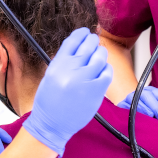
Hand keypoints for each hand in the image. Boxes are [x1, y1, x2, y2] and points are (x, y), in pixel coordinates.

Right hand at [23, 28, 112, 156]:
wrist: (51, 125)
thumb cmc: (50, 102)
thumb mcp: (50, 75)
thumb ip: (64, 61)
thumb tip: (78, 47)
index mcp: (58, 64)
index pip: (73, 40)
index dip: (81, 33)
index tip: (85, 32)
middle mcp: (71, 70)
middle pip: (88, 45)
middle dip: (93, 41)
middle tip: (94, 42)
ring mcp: (85, 80)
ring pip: (100, 57)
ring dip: (101, 54)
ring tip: (99, 56)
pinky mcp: (96, 91)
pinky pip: (107, 72)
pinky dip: (106, 69)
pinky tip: (102, 71)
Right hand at [117, 86, 157, 122]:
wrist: (129, 108)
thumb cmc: (148, 109)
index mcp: (153, 92)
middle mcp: (141, 92)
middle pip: (150, 96)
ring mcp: (131, 98)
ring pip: (138, 100)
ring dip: (145, 108)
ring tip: (152, 116)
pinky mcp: (122, 104)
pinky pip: (126, 107)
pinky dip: (132, 111)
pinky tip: (138, 117)